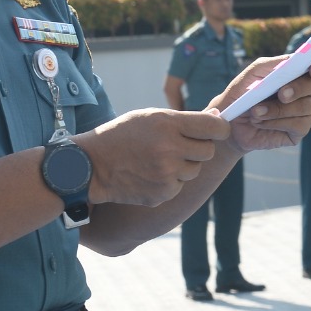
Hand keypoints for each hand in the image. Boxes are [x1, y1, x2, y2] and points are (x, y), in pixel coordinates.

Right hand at [74, 108, 231, 206]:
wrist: (91, 166)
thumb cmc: (122, 135)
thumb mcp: (150, 117)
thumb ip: (184, 119)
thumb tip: (217, 117)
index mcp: (168, 124)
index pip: (215, 127)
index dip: (219, 128)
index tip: (216, 130)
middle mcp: (170, 149)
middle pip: (208, 151)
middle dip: (200, 148)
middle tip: (180, 145)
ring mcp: (166, 174)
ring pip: (195, 170)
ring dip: (184, 165)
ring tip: (159, 159)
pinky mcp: (162, 193)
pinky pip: (180, 186)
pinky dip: (170, 181)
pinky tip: (150, 174)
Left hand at [210, 54, 310, 152]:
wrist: (230, 122)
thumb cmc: (242, 93)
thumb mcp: (253, 73)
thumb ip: (273, 64)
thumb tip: (293, 61)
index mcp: (299, 72)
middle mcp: (306, 91)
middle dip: (298, 89)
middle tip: (281, 94)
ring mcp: (306, 111)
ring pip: (306, 107)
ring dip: (279, 109)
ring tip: (256, 112)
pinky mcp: (300, 130)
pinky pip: (298, 124)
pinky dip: (277, 122)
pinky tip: (261, 122)